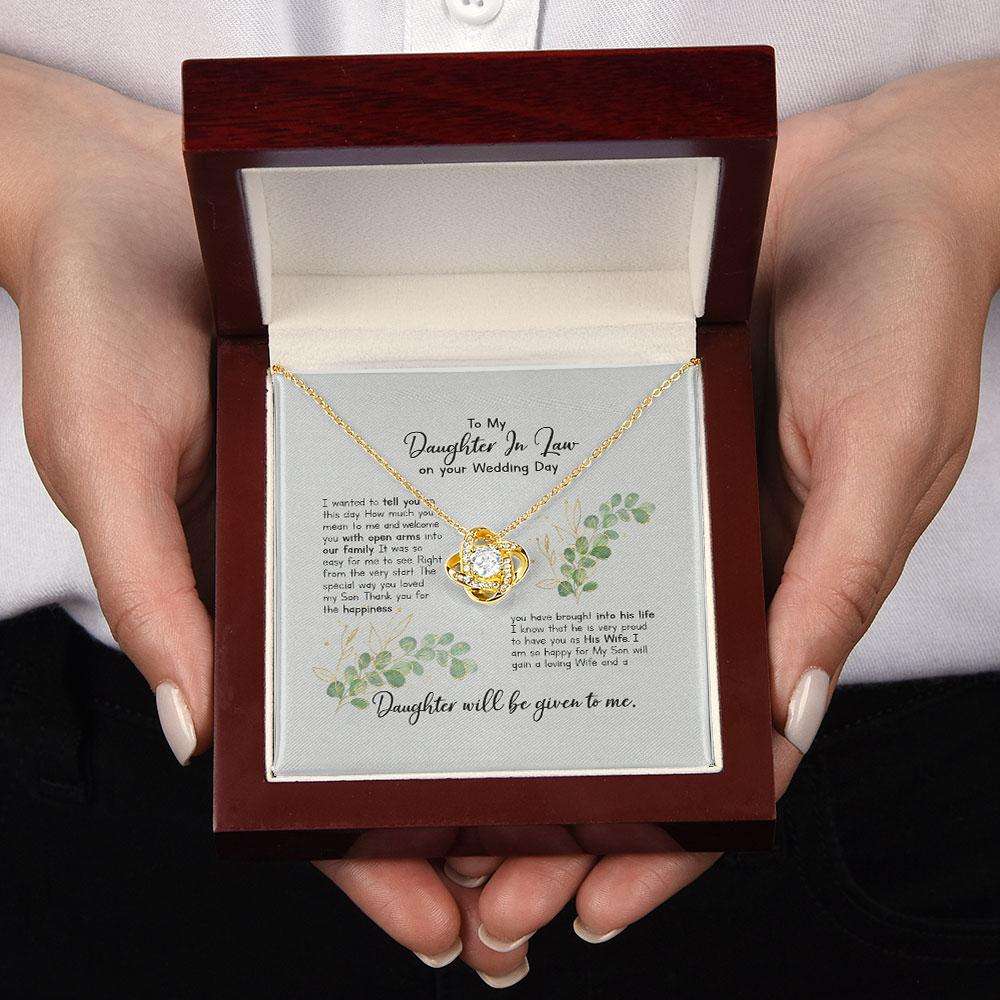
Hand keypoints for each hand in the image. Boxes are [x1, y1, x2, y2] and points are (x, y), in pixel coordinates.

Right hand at [2, 56, 519, 984]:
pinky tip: (567, 646)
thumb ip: (155, 594)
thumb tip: (195, 738)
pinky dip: (512, 601)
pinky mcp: (407, 457)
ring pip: (445, 650)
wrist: (137, 206)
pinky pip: (470, 541)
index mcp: (235, 610)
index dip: (361, 854)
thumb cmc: (99, 332)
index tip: (440, 928)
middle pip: (394, 727)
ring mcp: (366, 522)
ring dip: (500, 730)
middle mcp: (312, 580)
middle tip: (539, 901)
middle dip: (456, 820)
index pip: (303, 764)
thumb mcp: (110, 467)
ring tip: (582, 809)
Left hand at [437, 59, 999, 970]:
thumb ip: (834, 579)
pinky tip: (451, 654)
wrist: (859, 179)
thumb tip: (790, 719)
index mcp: (794, 594)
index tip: (586, 909)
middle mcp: (717, 570)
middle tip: (483, 906)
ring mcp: (660, 513)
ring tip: (441, 821)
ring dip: (522, 733)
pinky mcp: (617, 449)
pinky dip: (510, 603)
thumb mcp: (881, 449)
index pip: (732, 755)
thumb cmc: (903, 306)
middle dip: (568, 820)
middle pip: (636, 721)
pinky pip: (555, 541)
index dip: (667, 840)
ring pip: (581, 648)